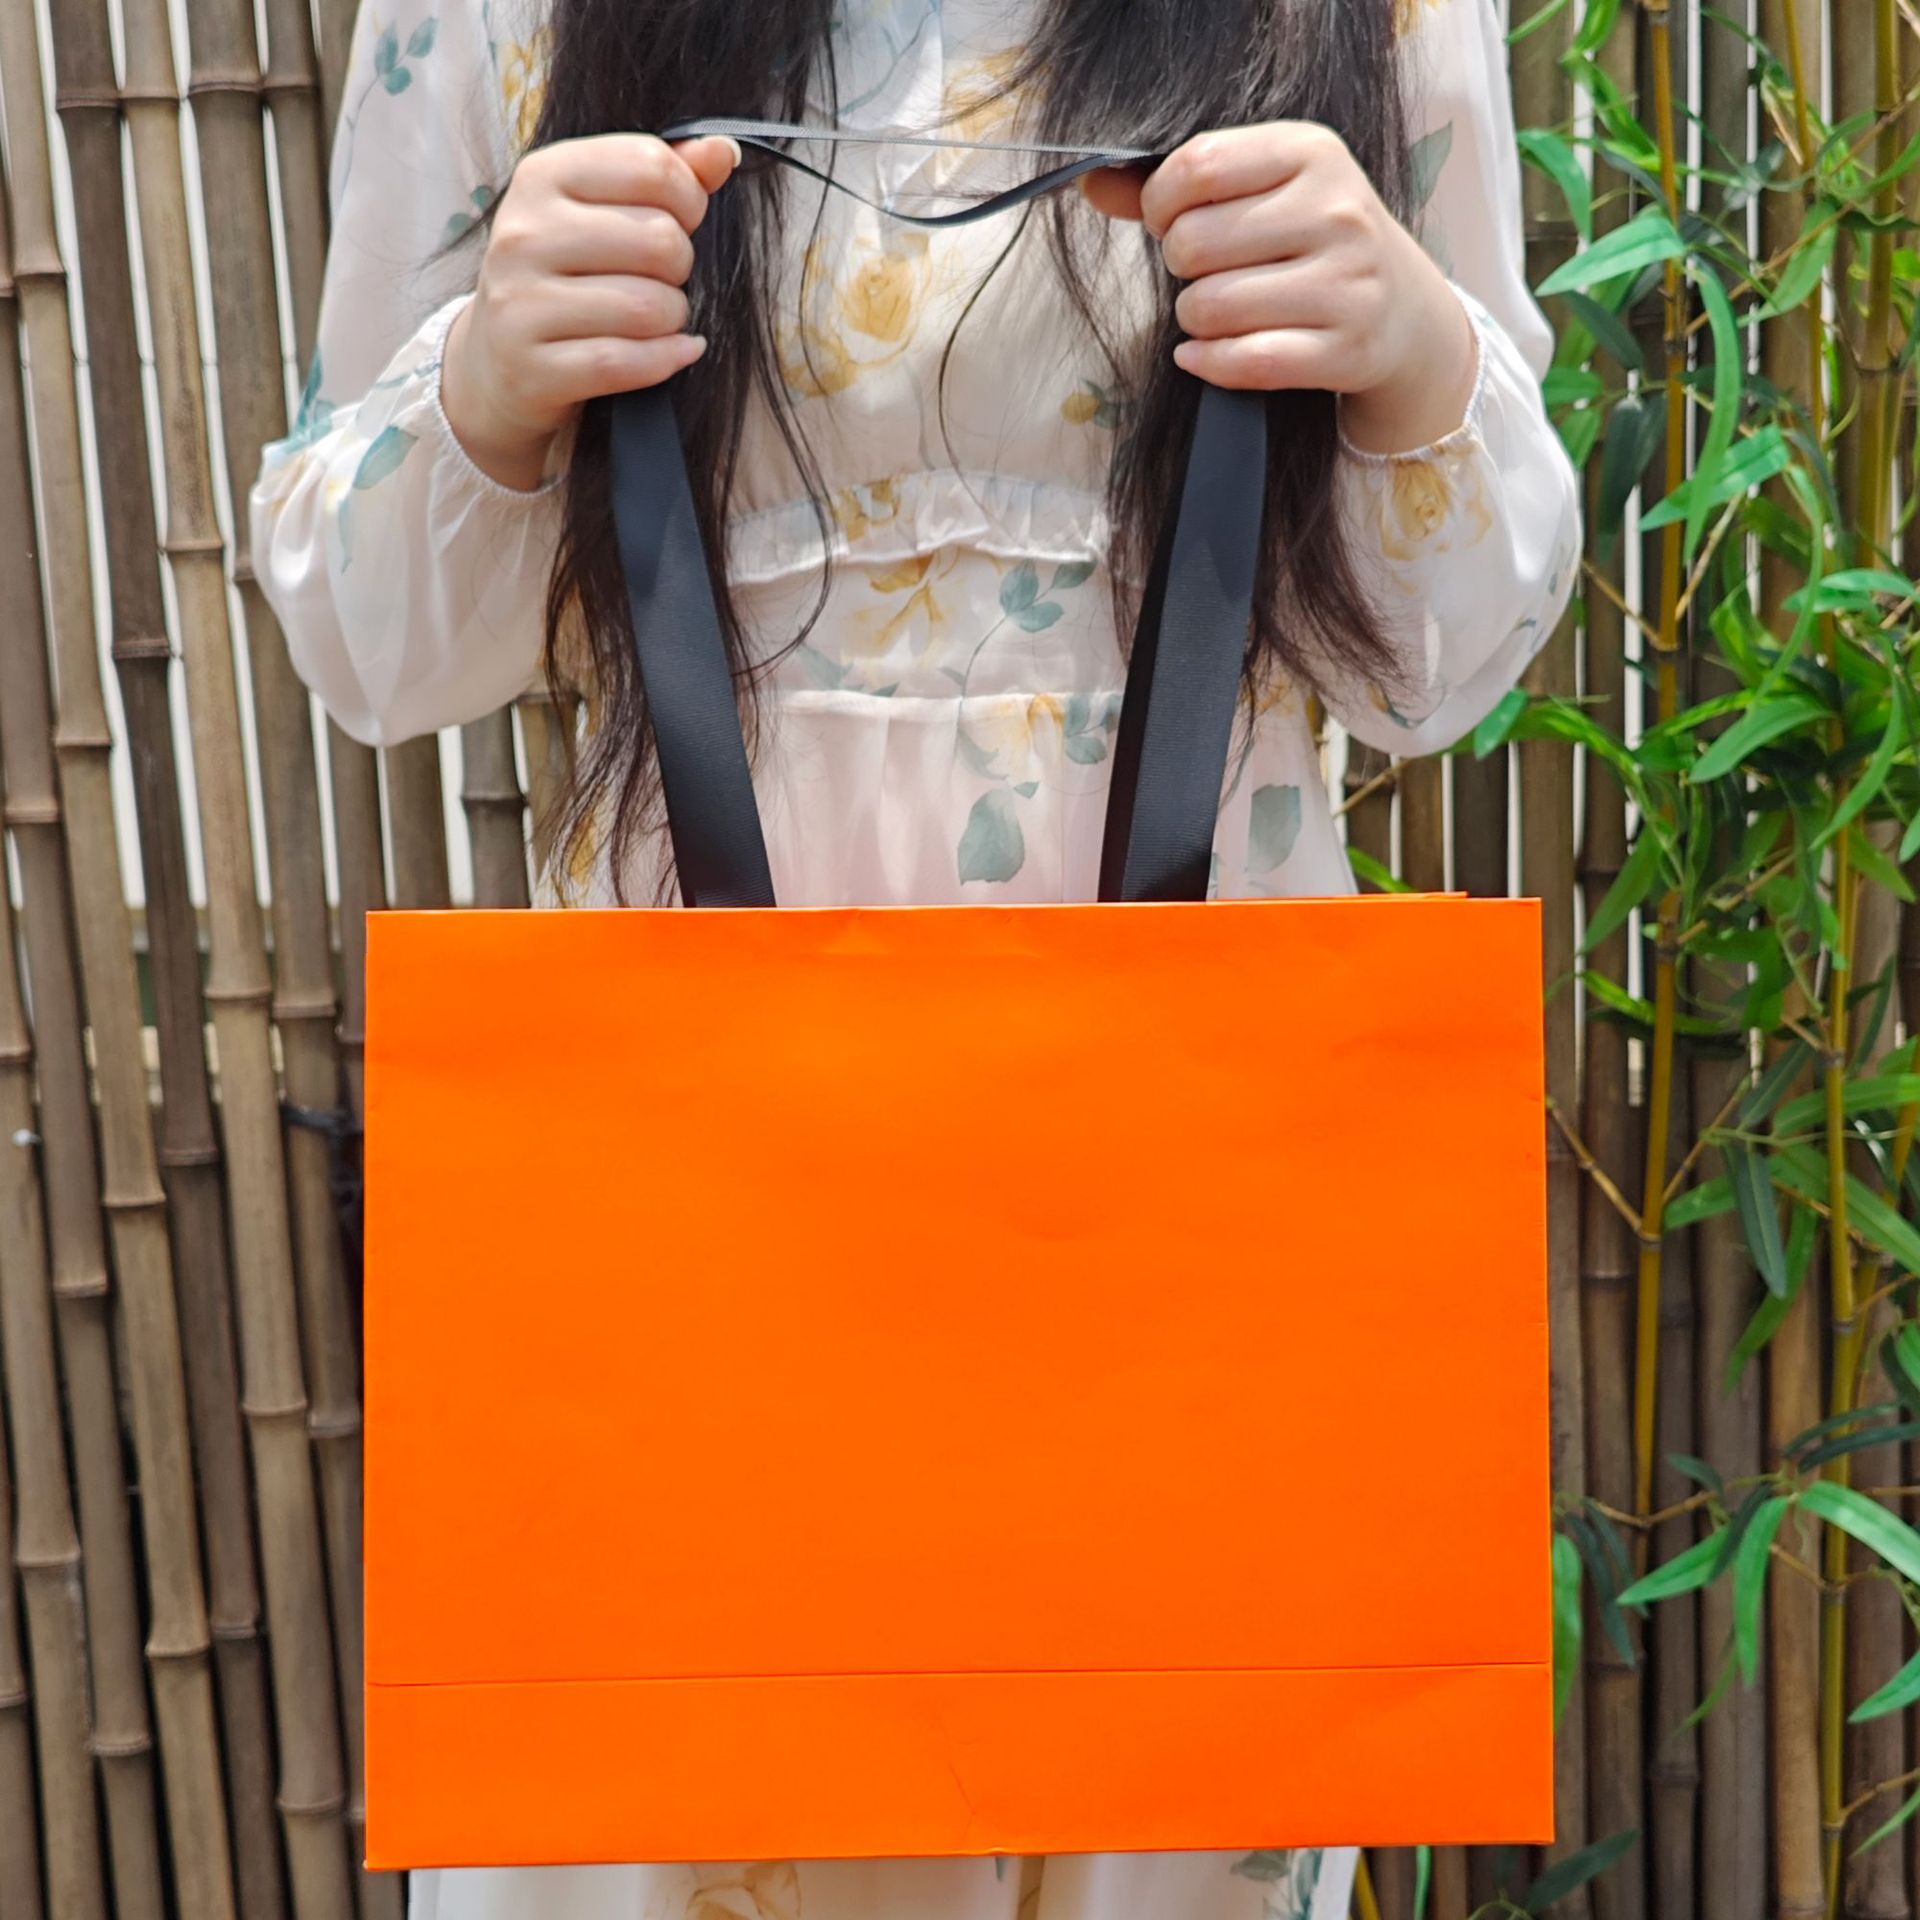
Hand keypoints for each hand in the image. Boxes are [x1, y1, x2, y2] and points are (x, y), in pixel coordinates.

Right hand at [441, 133, 739, 489]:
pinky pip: (626, 362)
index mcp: (542, 175)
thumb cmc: (566, 277)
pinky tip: (675, 352)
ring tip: (660, 318)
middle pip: (658, 240)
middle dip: (681, 266)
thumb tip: (723, 151)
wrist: (499, 360)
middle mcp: (524, 234)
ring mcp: (522, 303)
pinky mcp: (534, 368)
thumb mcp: (600, 212)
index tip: (682, 220)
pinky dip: (667, 359)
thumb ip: (661, 177)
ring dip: (674, 318)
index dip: (689, 199)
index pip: (651, 167)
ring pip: (648, 307)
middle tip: (665, 278)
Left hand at [1083, 124, 1476, 454]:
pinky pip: (1245, 362)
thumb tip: (1092, 184)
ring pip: (1210, 309)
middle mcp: (1337, 211)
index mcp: (1312, 152)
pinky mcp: (1348, 350)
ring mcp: (1347, 284)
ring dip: (1193, 322)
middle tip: (1205, 273)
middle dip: (1181, 268)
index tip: (1171, 221)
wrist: (1403, 312)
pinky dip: (1208, 364)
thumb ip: (1178, 185)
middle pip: (1193, 244)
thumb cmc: (1314, 244)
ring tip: (1217, 314)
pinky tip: (1205, 356)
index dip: (1161, 204)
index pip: (1195, 167)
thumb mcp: (1264, 191)